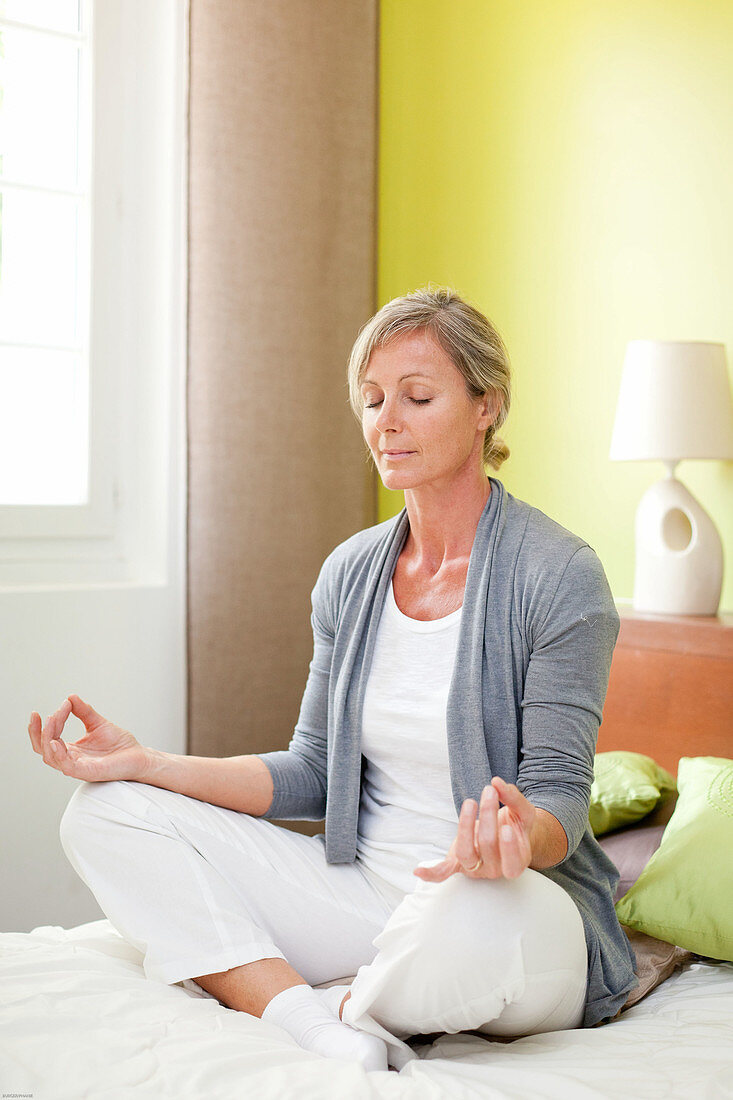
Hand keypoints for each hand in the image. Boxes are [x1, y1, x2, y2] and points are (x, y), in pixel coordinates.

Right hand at [28, 695, 150, 782]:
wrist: (139, 756)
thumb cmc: (120, 745)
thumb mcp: (98, 723)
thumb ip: (84, 712)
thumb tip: (70, 697)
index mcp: (72, 750)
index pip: (49, 738)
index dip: (49, 722)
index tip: (63, 704)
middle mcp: (71, 760)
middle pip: (43, 749)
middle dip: (38, 732)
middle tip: (43, 715)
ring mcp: (78, 767)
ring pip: (51, 757)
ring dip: (48, 738)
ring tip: (51, 720)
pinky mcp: (88, 772)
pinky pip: (67, 766)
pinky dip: (58, 755)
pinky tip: (56, 742)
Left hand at [413, 776, 536, 882]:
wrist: (506, 838)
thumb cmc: (516, 827)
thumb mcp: (523, 813)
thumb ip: (515, 799)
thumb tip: (498, 783)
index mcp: (517, 862)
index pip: (512, 862)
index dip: (508, 848)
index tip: (505, 828)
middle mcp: (495, 870)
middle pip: (488, 846)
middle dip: (488, 816)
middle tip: (489, 792)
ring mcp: (475, 869)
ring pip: (466, 853)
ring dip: (465, 826)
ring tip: (470, 802)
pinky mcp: (457, 864)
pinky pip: (444, 873)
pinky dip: (431, 874)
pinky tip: (418, 871)